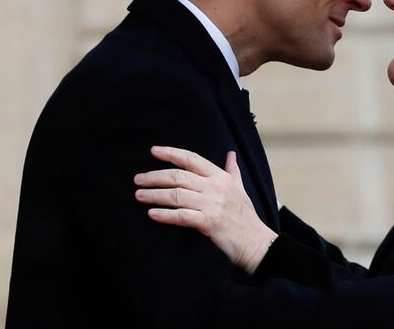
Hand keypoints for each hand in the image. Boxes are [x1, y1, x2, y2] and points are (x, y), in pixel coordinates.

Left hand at [134, 146, 276, 273]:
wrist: (255, 241)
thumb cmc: (245, 215)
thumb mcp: (240, 188)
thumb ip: (232, 170)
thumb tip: (231, 154)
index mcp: (221, 177)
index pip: (192, 159)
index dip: (171, 153)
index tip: (153, 151)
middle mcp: (215, 187)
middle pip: (178, 176)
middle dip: (155, 177)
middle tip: (138, 179)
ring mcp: (212, 205)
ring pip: (176, 195)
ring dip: (154, 195)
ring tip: (139, 195)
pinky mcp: (208, 222)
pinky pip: (181, 216)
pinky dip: (165, 215)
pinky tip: (152, 214)